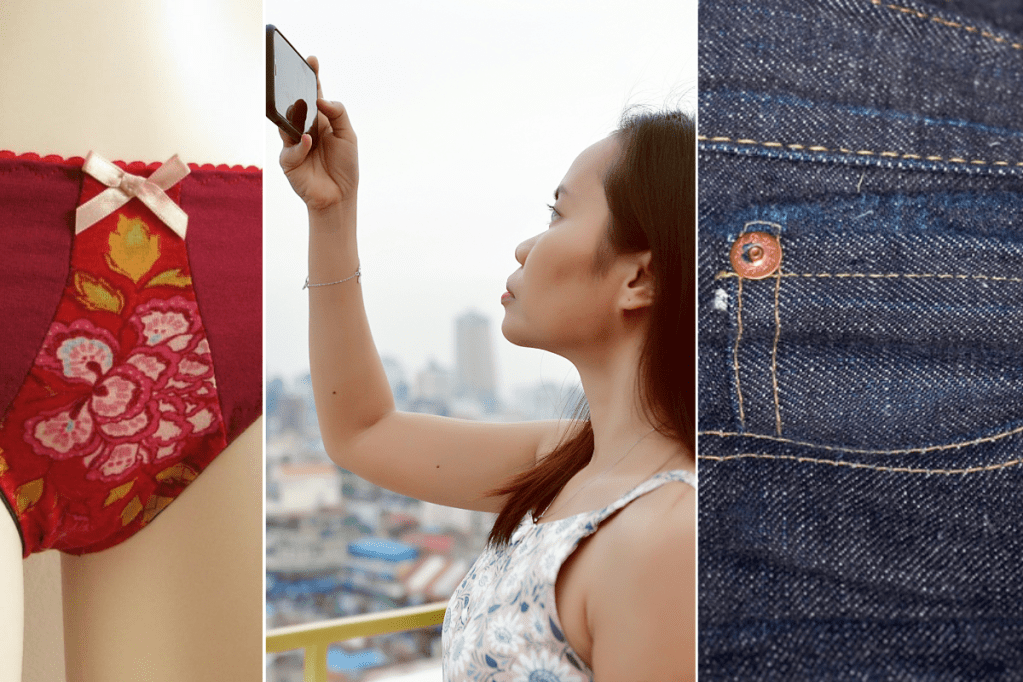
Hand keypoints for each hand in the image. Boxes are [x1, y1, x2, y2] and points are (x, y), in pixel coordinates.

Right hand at [279, 56, 358, 211]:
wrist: (340, 196)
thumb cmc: (345, 166)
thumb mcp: (348, 135)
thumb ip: (338, 113)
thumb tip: (320, 99)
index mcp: (321, 121)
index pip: (314, 94)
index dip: (312, 77)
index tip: (312, 60)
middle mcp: (305, 129)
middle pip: (296, 103)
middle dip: (294, 89)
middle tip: (295, 76)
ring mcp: (294, 143)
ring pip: (287, 122)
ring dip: (294, 115)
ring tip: (301, 108)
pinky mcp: (288, 160)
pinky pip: (291, 148)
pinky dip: (300, 144)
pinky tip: (309, 141)